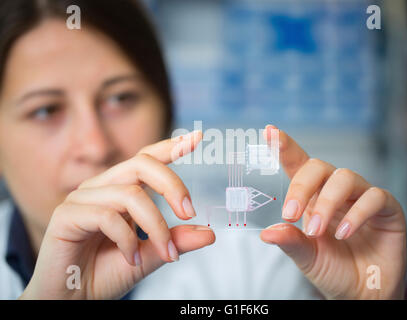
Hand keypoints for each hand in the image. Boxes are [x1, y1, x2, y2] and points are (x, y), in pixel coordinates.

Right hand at [20, 131, 214, 299]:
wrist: (71, 299)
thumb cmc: (104, 274)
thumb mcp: (150, 256)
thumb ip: (175, 241)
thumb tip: (209, 233)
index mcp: (120, 190)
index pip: (146, 159)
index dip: (170, 146)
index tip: (197, 138)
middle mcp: (102, 187)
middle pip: (141, 164)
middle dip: (172, 185)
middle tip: (189, 213)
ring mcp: (82, 199)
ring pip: (130, 195)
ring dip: (155, 227)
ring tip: (165, 254)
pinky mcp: (66, 215)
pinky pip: (107, 216)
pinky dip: (127, 240)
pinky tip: (132, 258)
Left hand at [260, 125, 406, 298]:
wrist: (363, 293)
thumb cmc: (333, 270)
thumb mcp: (306, 257)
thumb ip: (290, 242)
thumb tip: (267, 232)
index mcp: (312, 197)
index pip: (298, 164)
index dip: (284, 146)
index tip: (269, 131)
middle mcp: (336, 191)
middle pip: (319, 166)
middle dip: (302, 187)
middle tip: (291, 215)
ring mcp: (361, 197)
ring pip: (345, 177)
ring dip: (327, 203)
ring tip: (318, 231)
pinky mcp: (387, 209)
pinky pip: (374, 197)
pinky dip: (356, 214)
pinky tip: (343, 233)